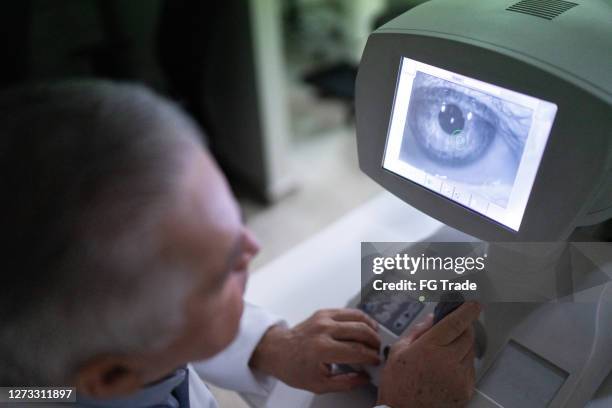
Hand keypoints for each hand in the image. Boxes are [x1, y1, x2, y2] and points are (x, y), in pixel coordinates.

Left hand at [249, 308, 380, 393]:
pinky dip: (359, 318)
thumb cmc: (293, 367)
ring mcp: (323, 318)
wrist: (277, 351)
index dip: (371, 357)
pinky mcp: (322, 312)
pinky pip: (347, 311)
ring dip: (370, 326)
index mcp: (322, 349)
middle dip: (374, 341)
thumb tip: (364, 378)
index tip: (376, 361)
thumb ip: (345, 383)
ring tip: (375, 336)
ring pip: (356, 317)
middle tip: (377, 349)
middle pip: (360, 331)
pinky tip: (364, 325)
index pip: (357, 351)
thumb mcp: (319, 384)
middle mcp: (323, 330)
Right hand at [377, 302, 480, 407]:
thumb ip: (419, 330)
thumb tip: (433, 318)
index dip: (467, 311)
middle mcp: (447, 362)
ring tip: (443, 355)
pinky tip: (447, 369)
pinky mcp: (465, 390)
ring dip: (462, 347)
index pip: (456, 323)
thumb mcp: (399, 350)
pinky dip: (463, 364)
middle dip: (462, 328)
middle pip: (467, 336)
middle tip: (452, 329)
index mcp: (429, 349)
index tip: (473, 304)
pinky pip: (470, 369)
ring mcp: (458, 378)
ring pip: (470, 352)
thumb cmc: (398, 385)